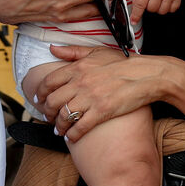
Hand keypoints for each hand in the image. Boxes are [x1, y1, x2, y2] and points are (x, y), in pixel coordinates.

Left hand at [37, 45, 170, 141]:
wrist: (146, 75)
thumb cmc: (123, 63)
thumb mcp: (96, 52)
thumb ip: (72, 51)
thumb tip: (52, 48)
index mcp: (78, 68)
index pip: (50, 82)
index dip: (41, 93)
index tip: (39, 99)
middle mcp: (81, 83)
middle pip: (54, 101)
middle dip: (47, 112)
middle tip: (48, 117)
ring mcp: (91, 98)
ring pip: (65, 116)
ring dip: (59, 125)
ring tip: (59, 129)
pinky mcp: (102, 111)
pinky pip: (81, 127)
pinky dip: (73, 134)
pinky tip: (72, 137)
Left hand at [129, 0, 180, 23]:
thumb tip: (135, 12)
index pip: (140, 5)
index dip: (136, 15)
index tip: (134, 21)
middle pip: (151, 9)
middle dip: (148, 6)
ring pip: (162, 11)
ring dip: (158, 8)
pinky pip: (173, 9)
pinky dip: (168, 7)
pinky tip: (165, 0)